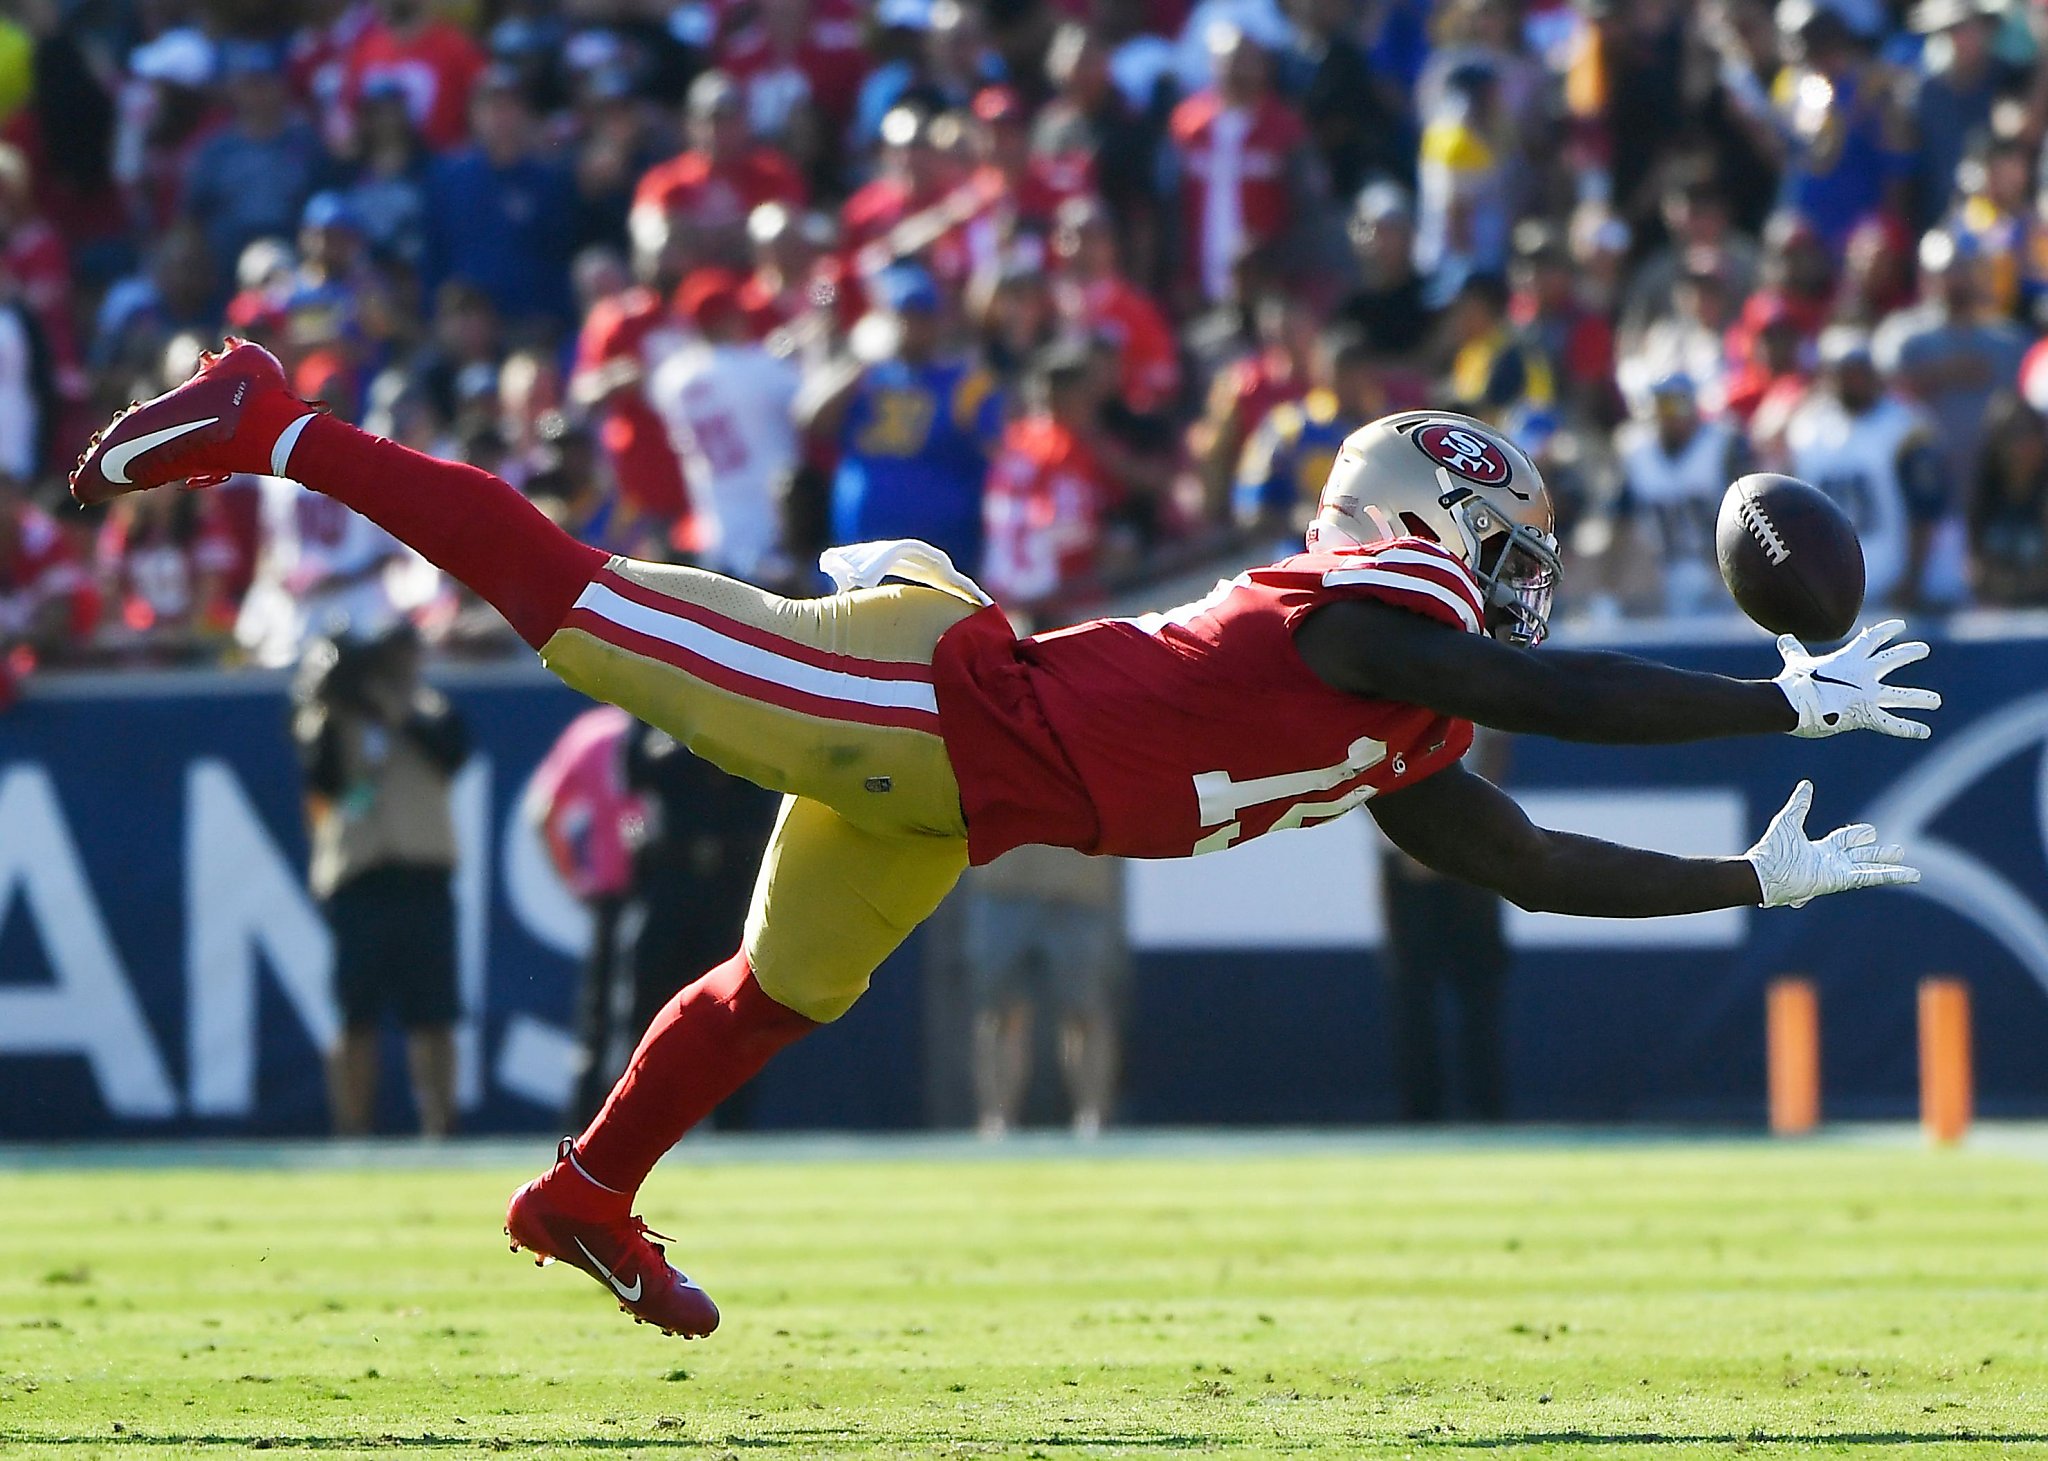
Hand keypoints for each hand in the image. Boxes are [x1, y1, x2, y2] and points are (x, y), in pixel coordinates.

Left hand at [1744, 780, 1917, 908]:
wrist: (1764, 871)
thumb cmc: (1772, 849)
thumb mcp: (1789, 820)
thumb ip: (1800, 804)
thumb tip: (1806, 784)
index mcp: (1819, 850)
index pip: (1844, 841)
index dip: (1857, 835)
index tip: (1871, 831)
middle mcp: (1831, 863)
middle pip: (1862, 857)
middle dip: (1880, 854)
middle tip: (1900, 850)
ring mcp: (1838, 873)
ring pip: (1871, 869)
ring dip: (1891, 868)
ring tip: (1913, 871)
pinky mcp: (1841, 880)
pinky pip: (1870, 877)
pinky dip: (1891, 875)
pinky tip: (1910, 874)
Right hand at [1774, 618, 1940, 739]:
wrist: (1793, 703)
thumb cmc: (1793, 682)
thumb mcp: (1796, 662)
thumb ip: (1794, 651)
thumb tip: (1784, 638)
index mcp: (1848, 659)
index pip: (1872, 639)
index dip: (1887, 630)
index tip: (1901, 625)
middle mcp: (1863, 674)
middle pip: (1892, 659)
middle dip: (1910, 652)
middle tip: (1924, 649)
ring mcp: (1867, 695)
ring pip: (1900, 695)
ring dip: (1920, 698)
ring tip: (1936, 701)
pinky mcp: (1866, 715)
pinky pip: (1891, 724)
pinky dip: (1908, 729)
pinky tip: (1925, 732)